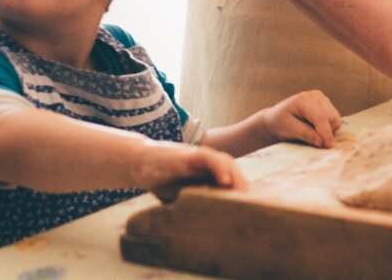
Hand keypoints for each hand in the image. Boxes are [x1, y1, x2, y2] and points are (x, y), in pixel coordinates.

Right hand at [130, 139, 246, 202]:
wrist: (141, 164)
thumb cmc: (162, 182)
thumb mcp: (179, 199)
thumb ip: (191, 209)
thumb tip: (198, 238)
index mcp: (208, 176)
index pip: (232, 183)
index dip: (240, 195)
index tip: (248, 212)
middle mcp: (209, 166)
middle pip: (234, 173)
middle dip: (242, 189)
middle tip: (250, 207)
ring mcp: (201, 158)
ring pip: (227, 163)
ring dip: (236, 178)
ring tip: (242, 195)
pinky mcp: (192, 154)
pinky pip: (210, 158)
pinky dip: (219, 167)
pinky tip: (224, 181)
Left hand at [260, 90, 342, 147]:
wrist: (276, 119)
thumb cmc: (280, 124)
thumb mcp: (289, 130)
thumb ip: (306, 134)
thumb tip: (322, 141)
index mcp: (304, 99)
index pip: (320, 117)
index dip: (325, 133)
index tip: (328, 147)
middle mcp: (316, 96)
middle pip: (331, 117)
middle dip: (326, 132)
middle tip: (314, 142)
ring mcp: (322, 99)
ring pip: (335, 119)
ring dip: (328, 130)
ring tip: (312, 134)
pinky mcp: (326, 105)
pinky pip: (334, 119)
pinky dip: (328, 128)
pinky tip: (315, 129)